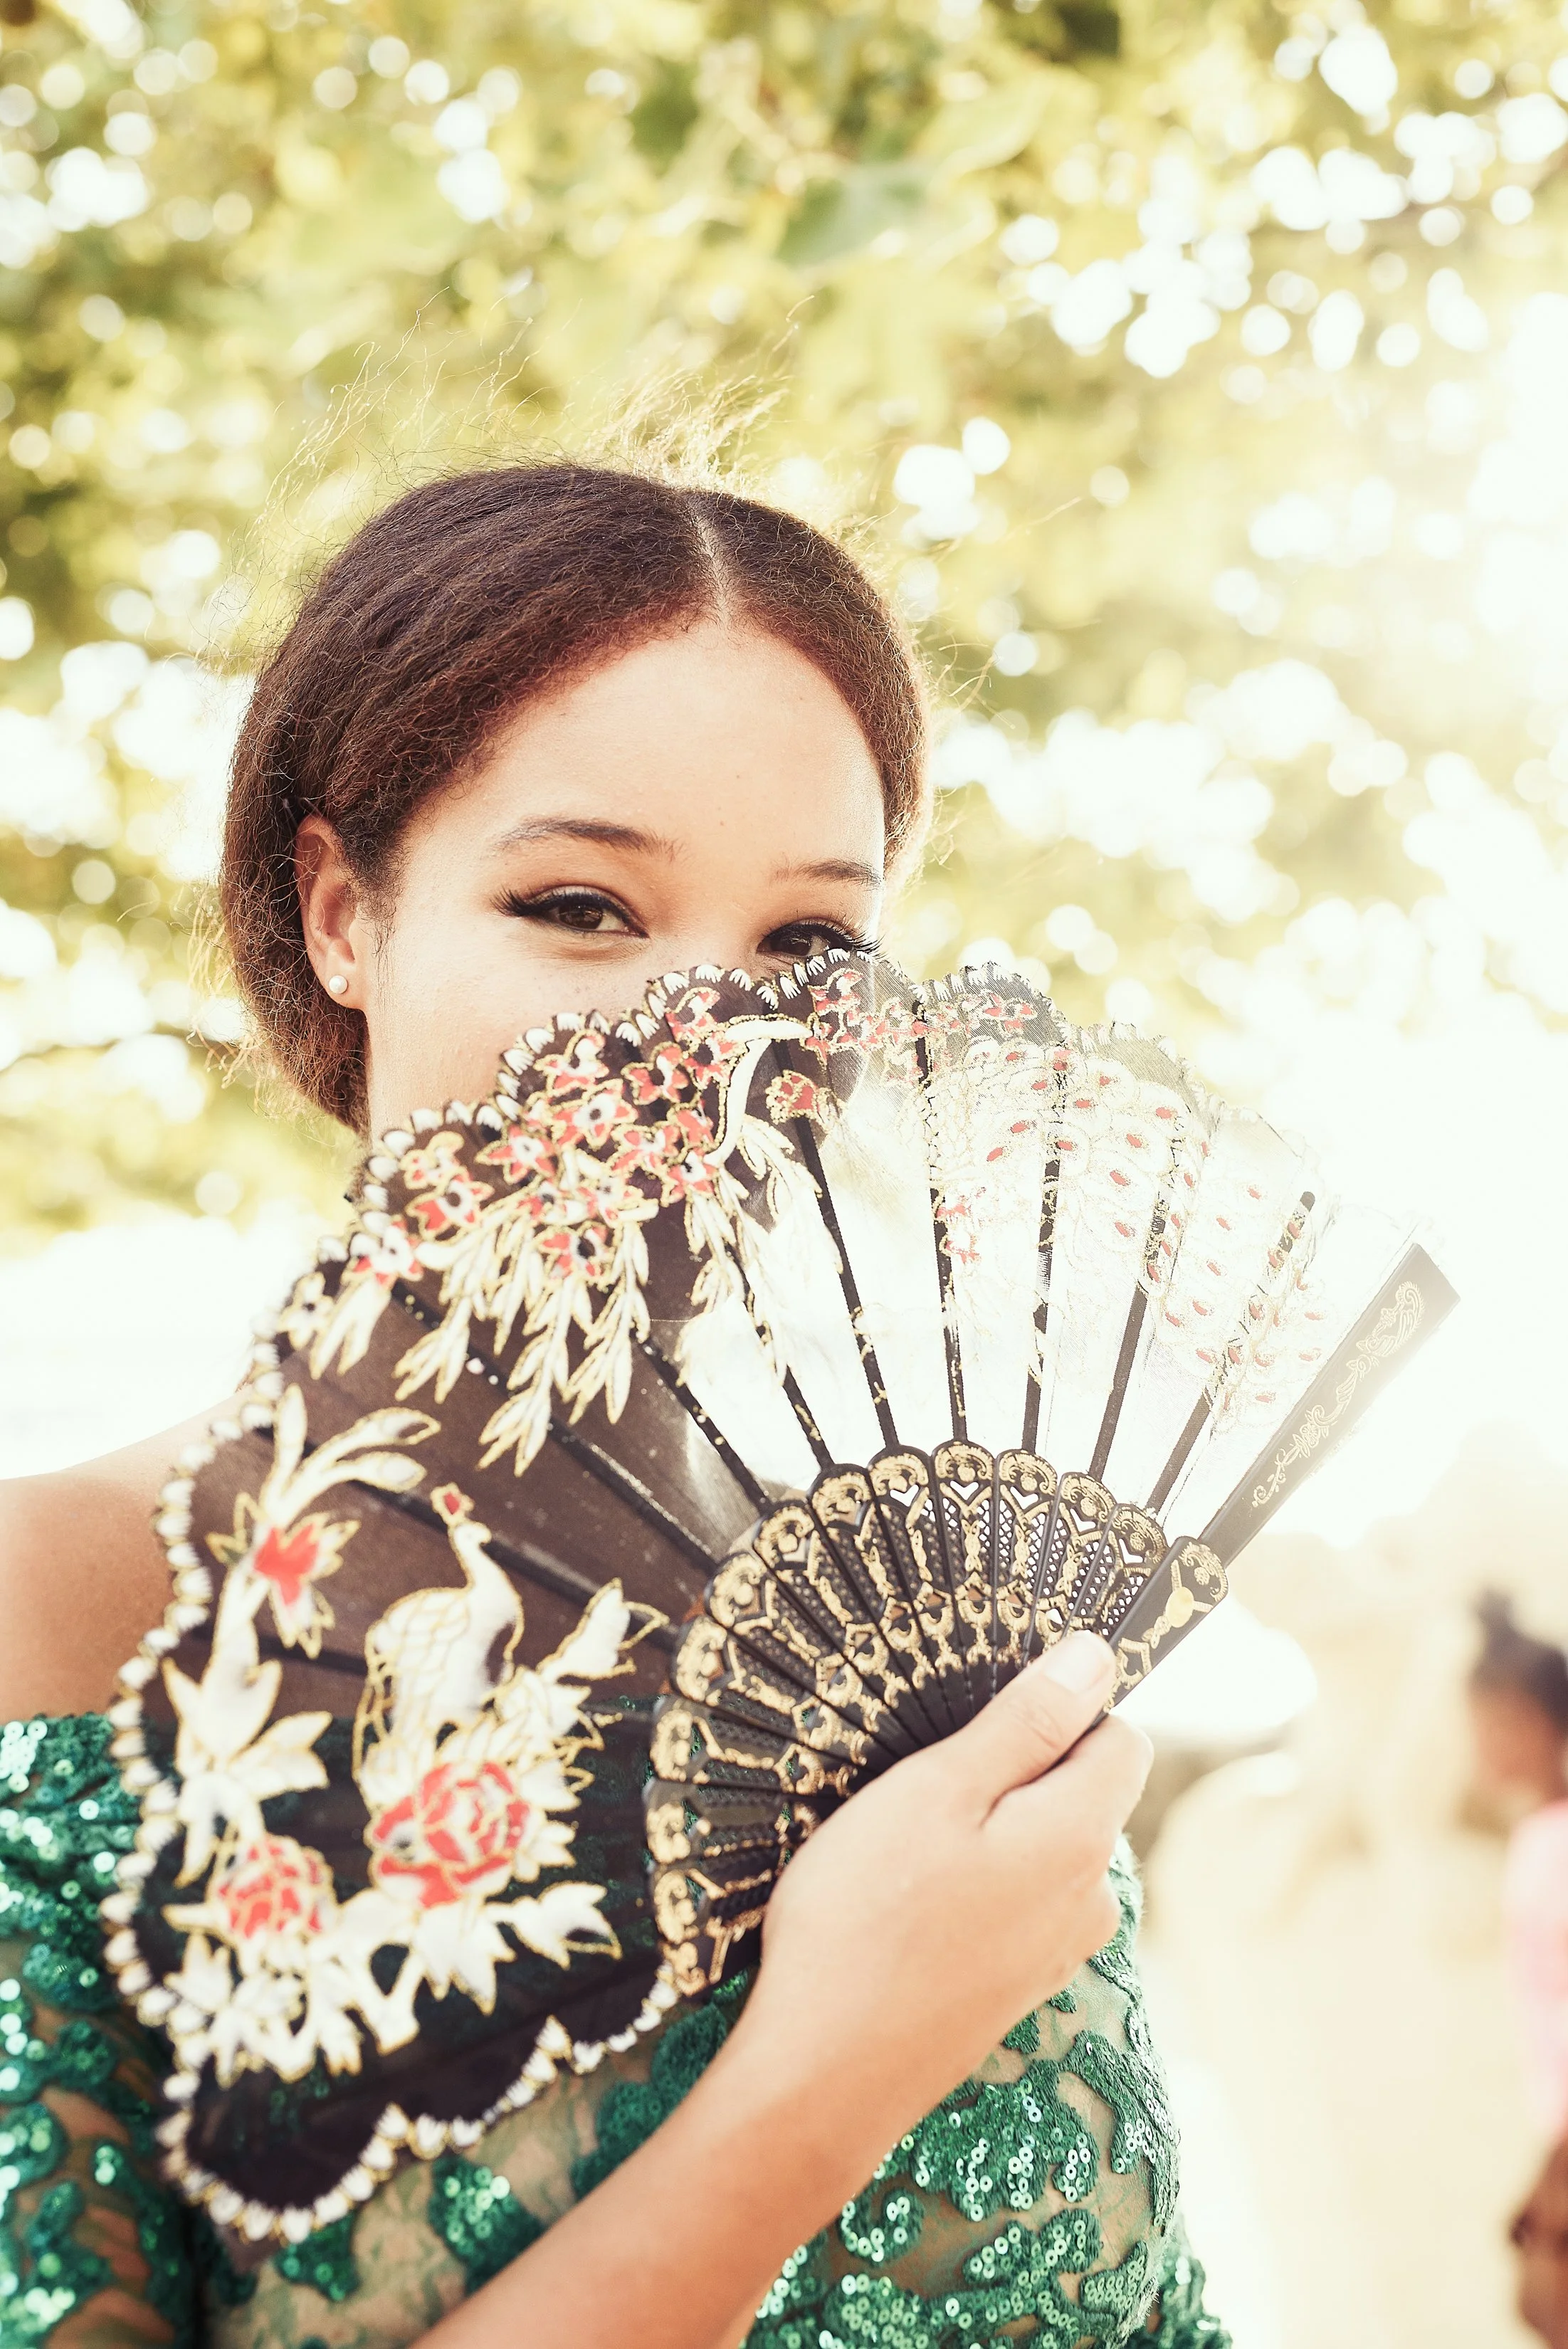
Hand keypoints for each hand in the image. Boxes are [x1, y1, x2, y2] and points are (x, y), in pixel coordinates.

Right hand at [420, 1635, 1149, 2348]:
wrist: (821, 2078)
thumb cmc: (864, 1920)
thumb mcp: (935, 1792)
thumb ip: (1025, 1724)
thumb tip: (1098, 1658)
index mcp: (1080, 1839)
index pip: (1121, 1737)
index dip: (1063, 1705)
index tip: (982, 1709)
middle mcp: (1089, 1899)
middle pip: (1082, 1793)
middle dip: (1016, 1768)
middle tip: (920, 1779)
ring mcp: (1055, 1954)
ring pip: (1042, 1849)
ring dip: (988, 1829)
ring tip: (901, 1845)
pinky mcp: (1015, 1989)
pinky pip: (1015, 1903)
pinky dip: (973, 1884)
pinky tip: (905, 1902)